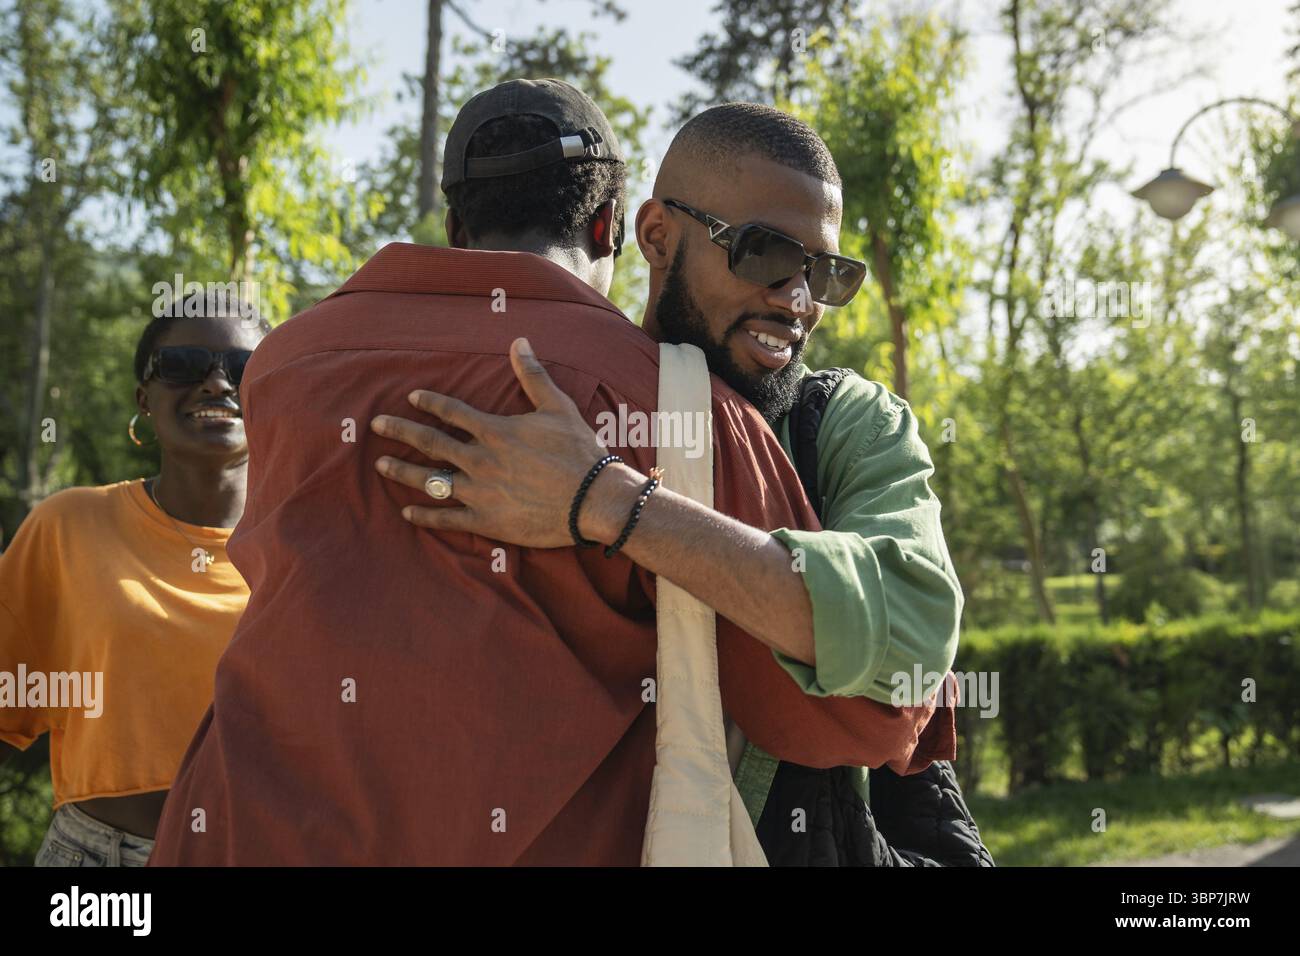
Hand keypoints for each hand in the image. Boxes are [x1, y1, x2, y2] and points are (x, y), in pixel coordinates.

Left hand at [370, 337, 629, 547]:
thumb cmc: (578, 451)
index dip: (430, 402)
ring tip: (380, 464)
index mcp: (494, 430)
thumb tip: (519, 341)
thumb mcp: (558, 407)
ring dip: (403, 471)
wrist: (592, 499)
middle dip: (400, 431)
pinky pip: (446, 518)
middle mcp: (479, 460)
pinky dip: (424, 515)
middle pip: (430, 442)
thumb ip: (533, 375)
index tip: (411, 397)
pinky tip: (406, 511)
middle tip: (376, 424)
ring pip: (430, 480)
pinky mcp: (485, 520)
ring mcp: (479, 492)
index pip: (452, 411)